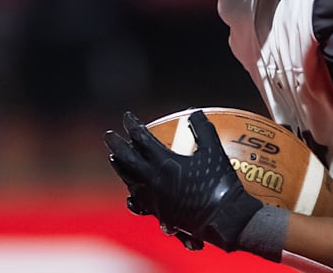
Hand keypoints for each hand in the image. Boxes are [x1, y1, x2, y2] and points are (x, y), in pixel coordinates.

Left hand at [104, 110, 263, 250]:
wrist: (224, 220)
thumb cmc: (220, 184)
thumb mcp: (214, 151)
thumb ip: (203, 129)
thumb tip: (195, 113)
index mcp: (164, 163)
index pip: (141, 139)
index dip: (133, 125)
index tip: (127, 117)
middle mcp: (153, 181)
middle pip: (127, 159)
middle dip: (116, 145)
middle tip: (109, 136)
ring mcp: (154, 199)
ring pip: (130, 180)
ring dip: (120, 167)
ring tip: (114, 159)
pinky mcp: (159, 214)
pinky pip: (139, 203)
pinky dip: (133, 194)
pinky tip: (132, 195)